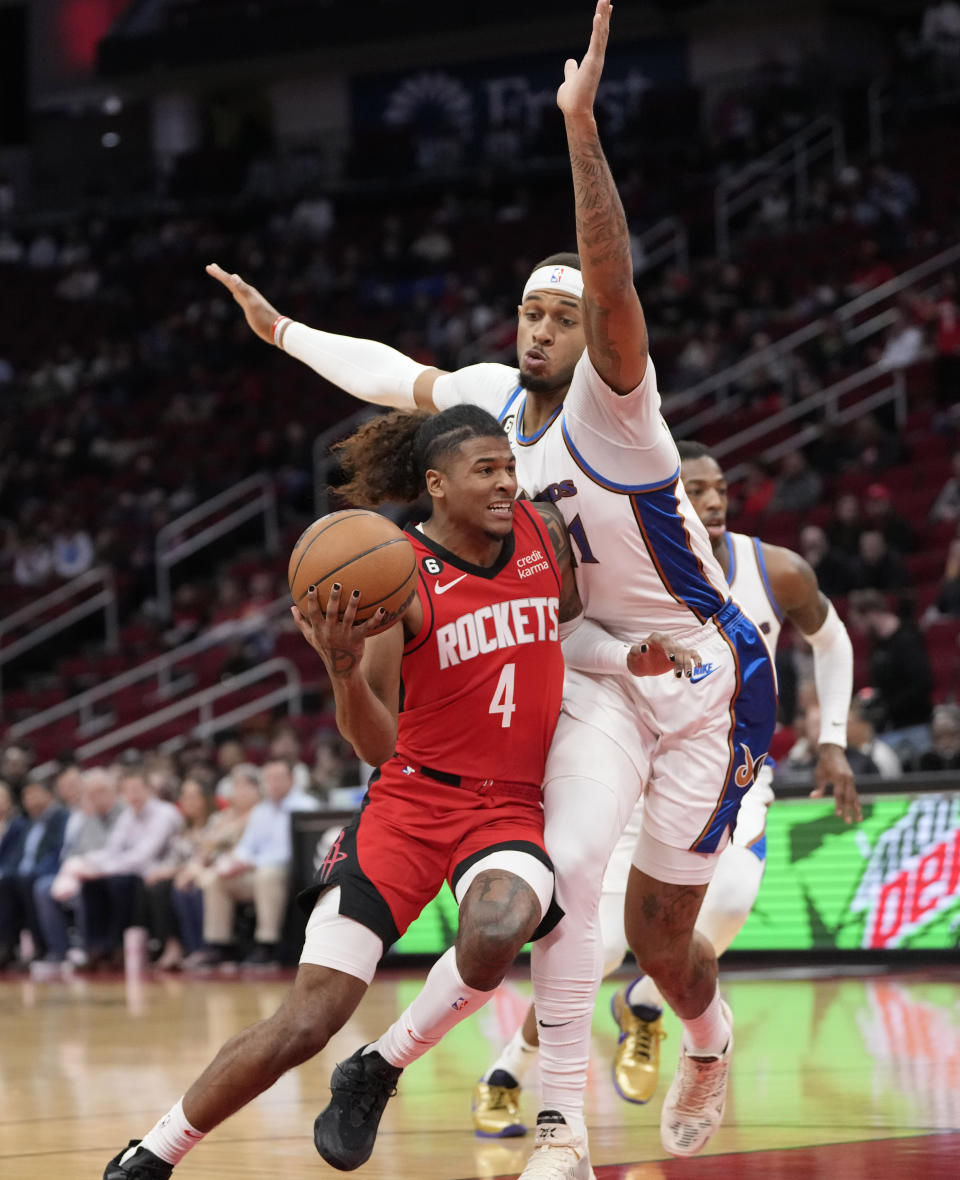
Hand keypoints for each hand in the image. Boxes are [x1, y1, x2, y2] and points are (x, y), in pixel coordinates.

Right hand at [205, 262, 282, 344]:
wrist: (277, 329)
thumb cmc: (263, 318)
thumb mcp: (251, 304)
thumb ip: (243, 290)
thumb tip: (233, 276)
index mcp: (247, 291)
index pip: (230, 280)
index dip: (219, 274)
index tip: (208, 267)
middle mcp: (248, 293)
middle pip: (232, 281)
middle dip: (221, 274)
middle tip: (211, 267)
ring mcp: (250, 300)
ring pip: (236, 288)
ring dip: (228, 282)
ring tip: (222, 277)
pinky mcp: (251, 308)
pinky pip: (240, 297)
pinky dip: (235, 293)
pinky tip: (234, 294)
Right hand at [291, 583, 386, 678]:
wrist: (341, 668)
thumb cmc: (325, 649)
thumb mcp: (310, 637)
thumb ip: (301, 622)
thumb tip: (292, 607)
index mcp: (319, 629)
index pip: (313, 613)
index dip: (312, 600)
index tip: (312, 587)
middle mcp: (331, 631)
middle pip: (332, 612)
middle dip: (334, 598)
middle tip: (337, 584)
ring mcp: (345, 635)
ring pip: (349, 617)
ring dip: (353, 604)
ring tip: (357, 591)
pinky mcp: (357, 638)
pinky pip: (367, 627)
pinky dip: (375, 619)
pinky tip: (382, 609)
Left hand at [557, 0, 610, 119]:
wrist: (574, 111)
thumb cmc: (572, 99)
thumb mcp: (570, 79)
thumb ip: (571, 70)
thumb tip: (569, 62)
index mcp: (592, 60)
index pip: (598, 37)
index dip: (601, 22)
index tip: (605, 9)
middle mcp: (597, 58)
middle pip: (602, 31)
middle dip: (604, 13)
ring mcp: (596, 60)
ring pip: (601, 33)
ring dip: (603, 15)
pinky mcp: (593, 63)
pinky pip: (596, 42)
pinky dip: (598, 28)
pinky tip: (599, 15)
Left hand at [627, 633, 701, 678]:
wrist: (641, 662)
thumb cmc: (636, 657)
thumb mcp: (632, 655)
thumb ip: (636, 650)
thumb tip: (644, 647)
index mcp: (656, 637)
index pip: (665, 641)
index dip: (669, 649)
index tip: (671, 659)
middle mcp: (668, 640)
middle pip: (676, 648)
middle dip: (680, 661)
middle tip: (679, 674)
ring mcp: (674, 647)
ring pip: (685, 653)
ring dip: (687, 664)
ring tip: (686, 676)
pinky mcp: (680, 654)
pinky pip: (691, 653)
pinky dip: (696, 658)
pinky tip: (698, 666)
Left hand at [810, 743, 861, 823]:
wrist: (833, 751)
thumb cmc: (823, 763)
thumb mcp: (819, 774)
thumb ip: (819, 787)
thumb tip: (812, 797)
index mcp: (839, 777)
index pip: (839, 794)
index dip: (838, 805)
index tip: (838, 815)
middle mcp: (847, 779)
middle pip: (848, 798)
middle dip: (848, 810)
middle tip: (848, 822)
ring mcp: (851, 780)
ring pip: (854, 796)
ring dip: (856, 808)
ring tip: (859, 819)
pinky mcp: (852, 780)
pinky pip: (855, 793)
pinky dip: (857, 802)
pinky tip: (858, 810)